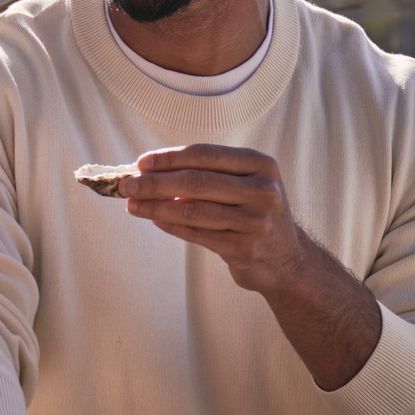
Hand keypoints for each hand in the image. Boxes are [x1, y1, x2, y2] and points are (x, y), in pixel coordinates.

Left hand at [118, 144, 313, 294]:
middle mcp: (263, 190)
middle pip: (196, 182)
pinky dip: (171, 226)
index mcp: (260, 164)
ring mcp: (256, 221)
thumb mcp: (243, 184)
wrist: (287, 259)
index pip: (205, 155)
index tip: (141, 163)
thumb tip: (150, 171)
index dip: (169, 158)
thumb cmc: (253, 213)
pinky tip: (154, 220)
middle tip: (127, 185)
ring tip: (132, 205)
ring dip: (156, 207)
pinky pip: (197, 234)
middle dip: (155, 183)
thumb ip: (206, 175)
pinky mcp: (245, 249)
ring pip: (193, 210)